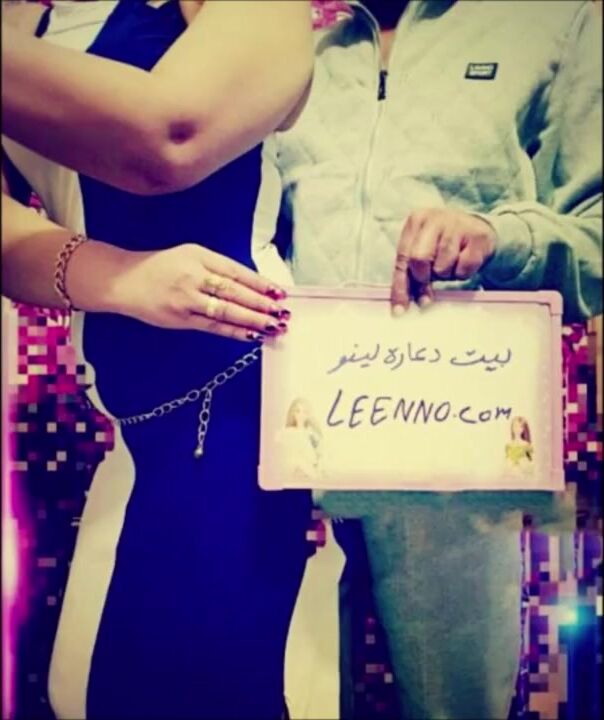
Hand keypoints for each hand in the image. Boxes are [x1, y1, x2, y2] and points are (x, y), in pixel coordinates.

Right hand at [70, 242, 289, 341]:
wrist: (123, 280)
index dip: (259, 283)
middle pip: (234, 292)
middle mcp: (193, 276)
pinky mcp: (181, 319)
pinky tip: (252, 336)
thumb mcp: (189, 255)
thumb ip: (217, 267)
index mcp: (198, 256)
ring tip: (274, 326)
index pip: (236, 271)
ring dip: (253, 320)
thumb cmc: (160, 266)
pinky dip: (235, 332)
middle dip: (262, 304)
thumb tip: (251, 285)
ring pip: (226, 311)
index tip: (279, 292)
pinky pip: (213, 327)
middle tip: (283, 313)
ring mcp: (187, 300)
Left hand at [391, 208, 496, 312]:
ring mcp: (457, 225)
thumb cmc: (443, 244)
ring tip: (451, 263)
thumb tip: (402, 307)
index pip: (402, 259)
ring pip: (442, 267)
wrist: (478, 229)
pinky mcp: (477, 236)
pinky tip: (465, 260)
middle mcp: (434, 219)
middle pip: (419, 260)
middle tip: (434, 278)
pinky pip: (463, 269)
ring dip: (446, 274)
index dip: (401, 287)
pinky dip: (462, 273)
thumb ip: (410, 274)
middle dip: (424, 278)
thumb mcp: (423, 252)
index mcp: (415, 221)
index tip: (400, 311)